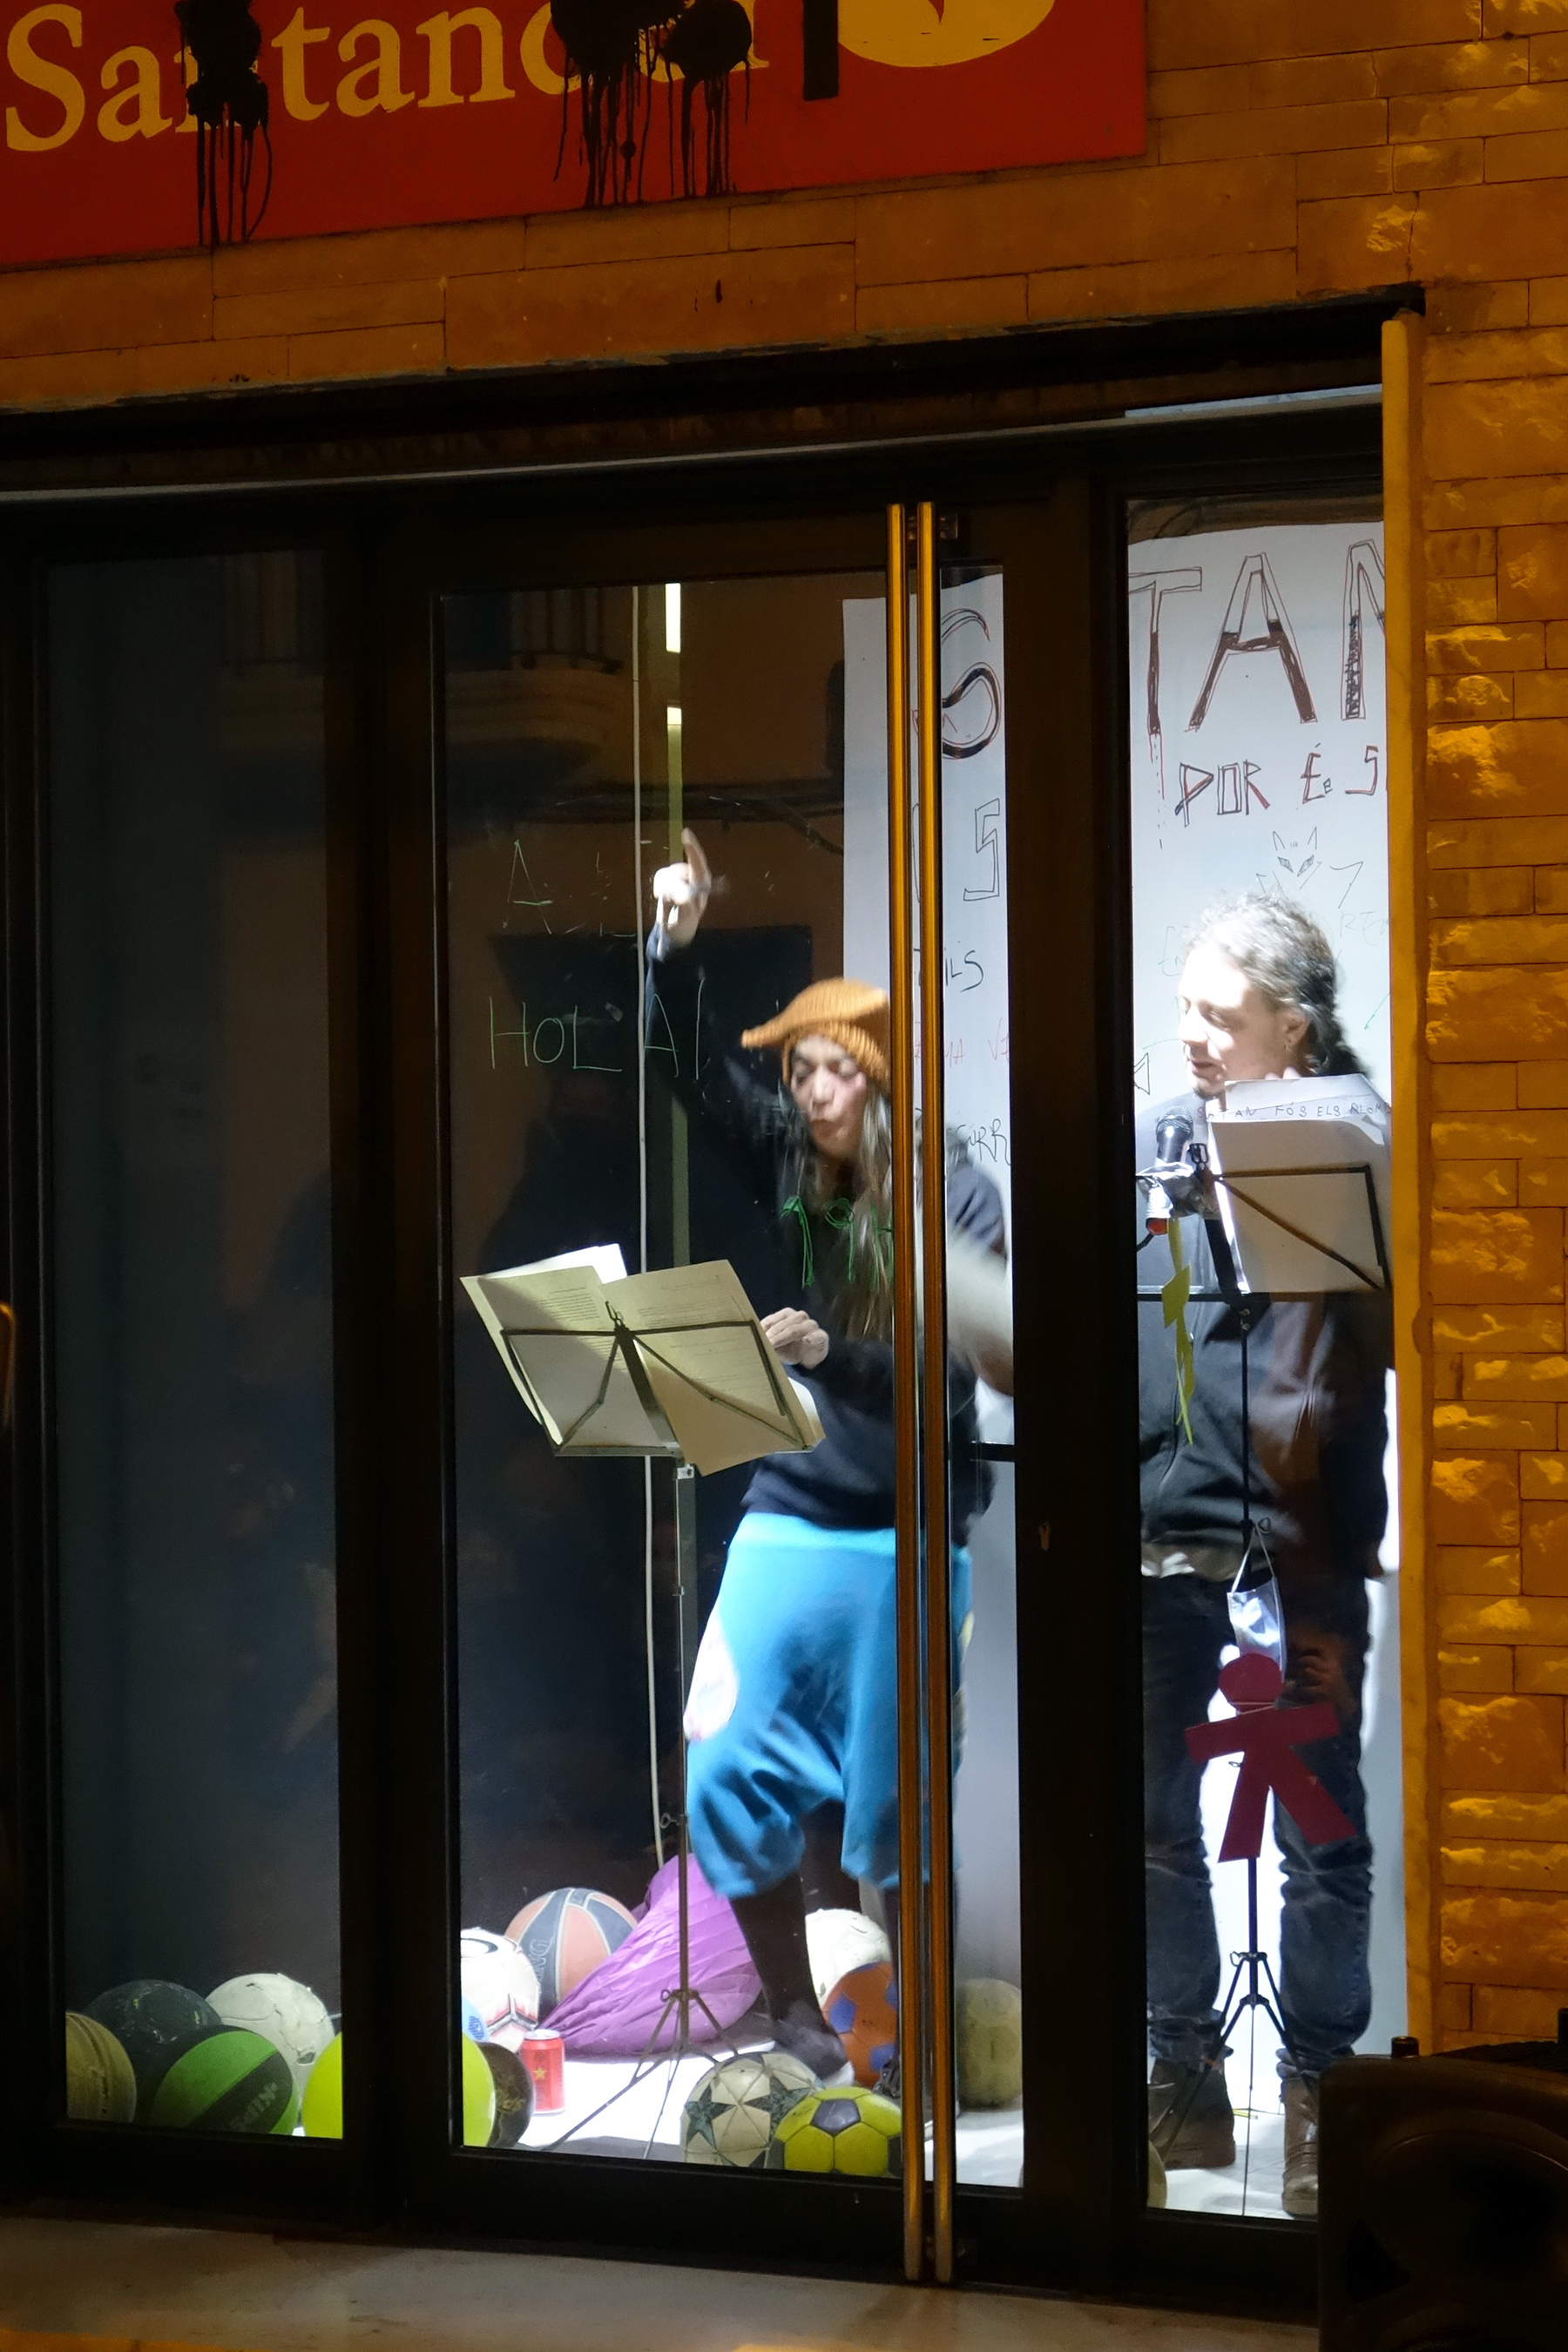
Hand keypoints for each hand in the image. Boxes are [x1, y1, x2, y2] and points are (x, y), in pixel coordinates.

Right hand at [651, 827, 711, 948]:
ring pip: (667, 873)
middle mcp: (693, 877)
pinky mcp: (669, 879)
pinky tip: (660, 896)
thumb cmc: (684, 923)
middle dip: (670, 882)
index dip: (692, 847)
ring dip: (664, 888)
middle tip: (662, 894)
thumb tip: (683, 893)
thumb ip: (685, 903)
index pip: (698, 862)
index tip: (685, 832)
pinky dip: (658, 887)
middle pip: (679, 868)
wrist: (674, 930)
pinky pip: (660, 876)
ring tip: (666, 902)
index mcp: (703, 884)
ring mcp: (680, 878)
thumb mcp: (686, 915)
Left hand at [761, 1308, 828, 1369]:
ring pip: (798, 1328)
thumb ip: (765, 1339)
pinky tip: (806, 1341)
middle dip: (773, 1333)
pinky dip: (812, 1337)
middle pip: (785, 1323)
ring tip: (775, 1344)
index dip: (765, 1327)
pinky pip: (818, 1336)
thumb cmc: (789, 1348)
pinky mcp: (821, 1337)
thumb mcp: (774, 1344)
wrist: (807, 1360)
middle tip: (765, 1342)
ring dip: (785, 1336)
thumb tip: (751, 1337)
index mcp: (787, 1315)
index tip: (757, 1335)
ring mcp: (811, 1326)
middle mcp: (800, 1317)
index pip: (774, 1318)